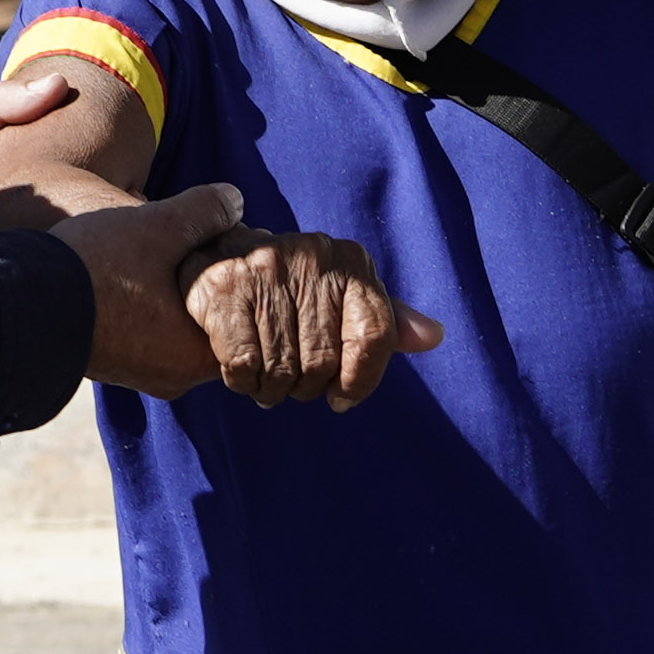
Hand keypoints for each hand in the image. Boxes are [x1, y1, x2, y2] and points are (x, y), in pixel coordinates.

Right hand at [52, 180, 248, 397]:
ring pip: (178, 325)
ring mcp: (143, 374)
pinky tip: (132, 270)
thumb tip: (236, 200)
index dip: (241, 270)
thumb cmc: (95, 269)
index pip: (245, 314)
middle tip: (199, 239)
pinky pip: (148, 332)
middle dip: (209, 280)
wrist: (17, 304)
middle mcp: (176, 376)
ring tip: (162, 249)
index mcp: (197, 354)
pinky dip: (149, 303)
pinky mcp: (114, 364)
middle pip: (214, 320)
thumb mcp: (158, 225)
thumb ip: (205, 212)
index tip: (228, 239)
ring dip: (176, 290)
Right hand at [182, 228, 441, 411]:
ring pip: (282, 369)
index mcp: (351, 261)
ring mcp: (264, 269)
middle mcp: (311, 257)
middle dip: (307, 387)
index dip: (360, 381)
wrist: (220, 256)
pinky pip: (243, 364)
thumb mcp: (344, 298)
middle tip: (293, 384)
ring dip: (272, 390)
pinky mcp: (223, 288)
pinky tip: (242, 372)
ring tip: (266, 380)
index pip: (375, 336)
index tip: (341, 397)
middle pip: (324, 362)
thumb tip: (433, 336)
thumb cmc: (294, 291)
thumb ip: (386, 321)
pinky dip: (243, 382)